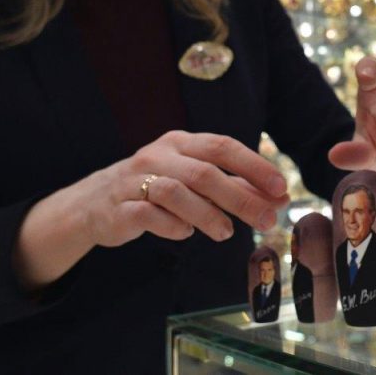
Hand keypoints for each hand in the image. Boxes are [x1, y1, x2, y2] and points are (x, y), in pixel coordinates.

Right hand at [14, 131, 288, 288]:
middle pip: (205, 172)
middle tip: (266, 220)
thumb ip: (236, 186)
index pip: (223, 147)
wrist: (94, 203)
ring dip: (208, 215)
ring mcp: (136, 180)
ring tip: (227, 233)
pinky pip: (148, 215)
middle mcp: (159, 156)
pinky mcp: (120, 208)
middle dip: (240, 198)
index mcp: (181, 143)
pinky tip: (184, 233)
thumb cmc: (156, 188)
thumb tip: (280, 196)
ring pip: (176, 192)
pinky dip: (172, 226)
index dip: (254, 166)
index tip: (280, 187)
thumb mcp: (195, 180)